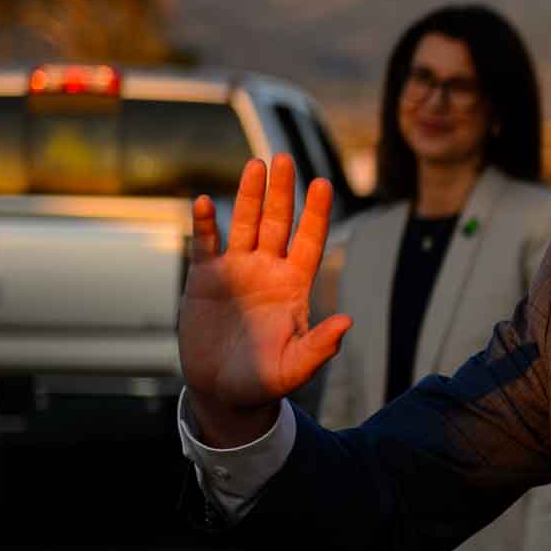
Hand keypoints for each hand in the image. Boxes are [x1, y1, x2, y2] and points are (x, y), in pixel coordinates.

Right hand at [179, 155, 351, 444]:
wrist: (224, 392)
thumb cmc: (265, 381)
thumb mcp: (295, 367)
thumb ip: (320, 346)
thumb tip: (347, 322)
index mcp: (294, 286)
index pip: (309, 241)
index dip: (315, 213)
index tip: (324, 183)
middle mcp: (267, 271)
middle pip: (277, 223)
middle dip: (282, 192)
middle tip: (284, 158)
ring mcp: (236, 271)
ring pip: (243, 225)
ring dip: (248, 196)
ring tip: (255, 164)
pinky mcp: (204, 280)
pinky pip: (205, 245)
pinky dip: (204, 225)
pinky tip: (202, 202)